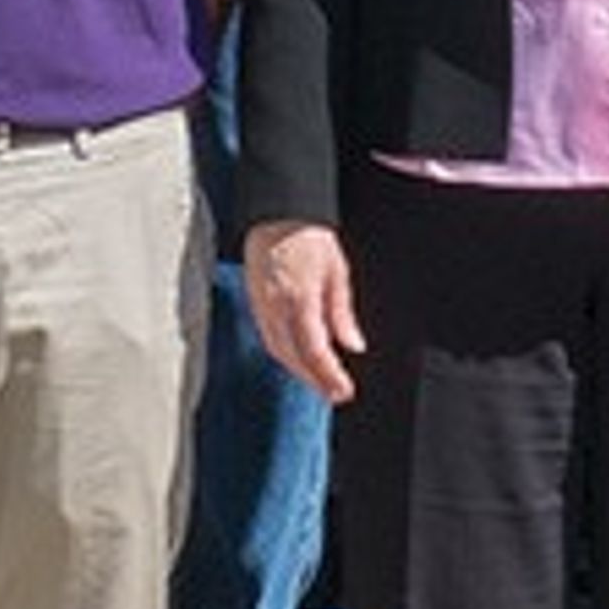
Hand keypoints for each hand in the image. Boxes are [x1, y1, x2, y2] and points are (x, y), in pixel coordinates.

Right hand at [243, 224, 362, 407]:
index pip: (314, 350)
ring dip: (300, 372)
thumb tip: (353, 345)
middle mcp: (276, 308)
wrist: (276, 213)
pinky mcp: (255, 304)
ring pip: (279, 352)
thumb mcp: (337, 272)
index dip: (329, 376)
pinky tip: (299, 360)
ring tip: (320, 384)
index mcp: (299, 300)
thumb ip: (343, 313)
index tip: (344, 391)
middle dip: (315, 380)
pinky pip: (270, 339)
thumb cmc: (308, 237)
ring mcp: (261, 307)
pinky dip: (286, 355)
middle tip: (336, 394)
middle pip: (294, 358)